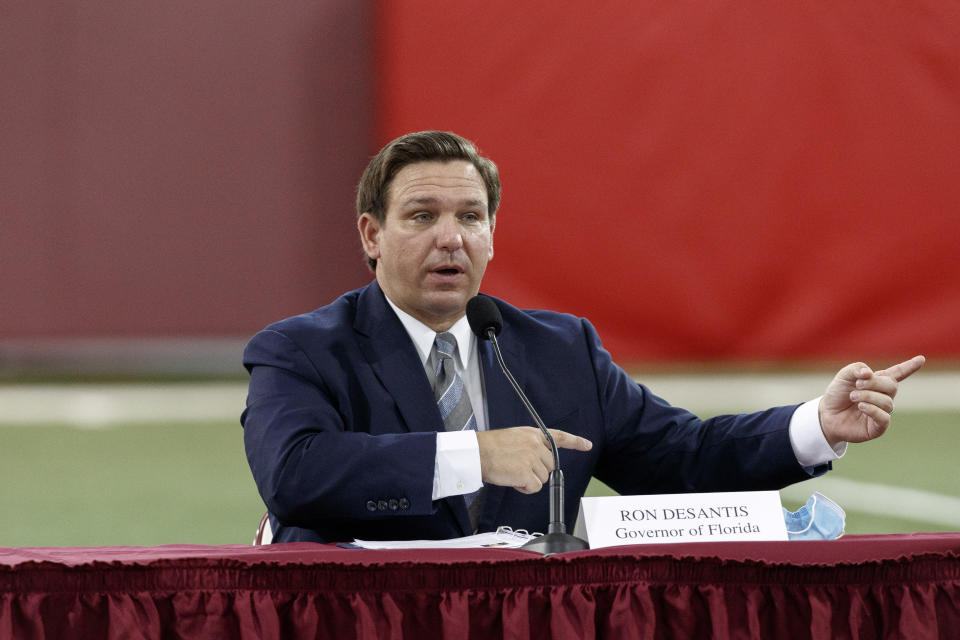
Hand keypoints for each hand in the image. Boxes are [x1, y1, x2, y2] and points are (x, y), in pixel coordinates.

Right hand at [476, 427, 592, 493]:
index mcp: (534, 434)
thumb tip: (540, 461)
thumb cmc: (491, 447)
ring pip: (543, 478)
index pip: (559, 436)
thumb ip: (531, 446)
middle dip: (537, 471)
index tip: (587, 445)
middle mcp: (537, 445)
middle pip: (551, 465)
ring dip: (529, 480)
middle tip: (519, 468)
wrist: (478, 453)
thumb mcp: (515, 437)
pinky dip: (524, 488)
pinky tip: (513, 480)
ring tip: (513, 472)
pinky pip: (535, 487)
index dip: (575, 442)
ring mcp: (533, 458)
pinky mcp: (528, 473)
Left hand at [818, 355, 924, 446]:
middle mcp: (883, 397)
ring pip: (887, 402)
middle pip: (892, 386)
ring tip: (853, 397)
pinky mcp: (878, 427)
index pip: (897, 373)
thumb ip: (856, 369)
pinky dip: (872, 409)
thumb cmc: (836, 395)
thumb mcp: (843, 376)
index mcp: (877, 383)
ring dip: (868, 396)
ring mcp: (882, 412)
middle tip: (857, 384)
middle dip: (874, 383)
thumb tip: (869, 373)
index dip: (909, 367)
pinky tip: (861, 406)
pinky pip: (884, 417)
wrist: (826, 416)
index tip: (921, 358)